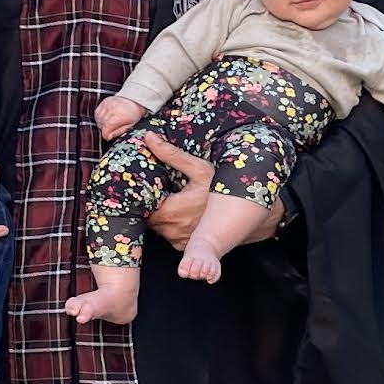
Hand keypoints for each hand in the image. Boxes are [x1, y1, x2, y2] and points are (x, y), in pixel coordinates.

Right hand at [95, 94, 146, 140]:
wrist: (135, 100)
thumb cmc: (133, 114)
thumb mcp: (130, 126)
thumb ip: (119, 132)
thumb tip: (108, 137)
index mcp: (120, 115)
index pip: (107, 127)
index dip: (106, 134)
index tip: (108, 137)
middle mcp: (112, 108)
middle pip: (102, 123)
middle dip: (104, 130)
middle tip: (109, 132)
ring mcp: (107, 104)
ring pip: (98, 118)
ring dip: (101, 124)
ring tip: (107, 126)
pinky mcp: (104, 101)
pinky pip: (97, 112)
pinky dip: (99, 118)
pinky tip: (104, 120)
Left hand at [143, 132, 284, 248]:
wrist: (243, 209)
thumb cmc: (219, 187)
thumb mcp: (197, 168)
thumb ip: (171, 154)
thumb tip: (149, 137)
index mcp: (172, 212)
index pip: (142, 207)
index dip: (140, 195)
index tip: (141, 184)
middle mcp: (174, 231)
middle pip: (147, 218)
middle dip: (148, 204)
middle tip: (152, 188)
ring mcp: (179, 241)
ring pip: (157, 228)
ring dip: (157, 215)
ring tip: (162, 198)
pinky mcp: (184, 245)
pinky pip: (167, 235)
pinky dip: (167, 225)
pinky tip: (172, 211)